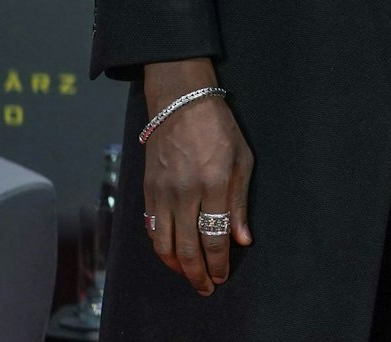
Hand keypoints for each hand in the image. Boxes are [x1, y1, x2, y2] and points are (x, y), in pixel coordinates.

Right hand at [141, 59, 253, 294]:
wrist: (180, 104)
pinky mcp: (147, 191)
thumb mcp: (243, 159)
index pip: (215, 236)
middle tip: (207, 287)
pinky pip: (152, 229)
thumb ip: (240, 202)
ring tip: (190, 276)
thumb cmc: (218, 128)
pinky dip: (160, 248)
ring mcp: (163, 193)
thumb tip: (243, 238)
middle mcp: (186, 193)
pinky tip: (171, 254)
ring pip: (165, 244)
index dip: (219, 261)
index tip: (223, 275)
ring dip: (177, 266)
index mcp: (215, 183)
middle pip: (188, 247)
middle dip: (198, 273)